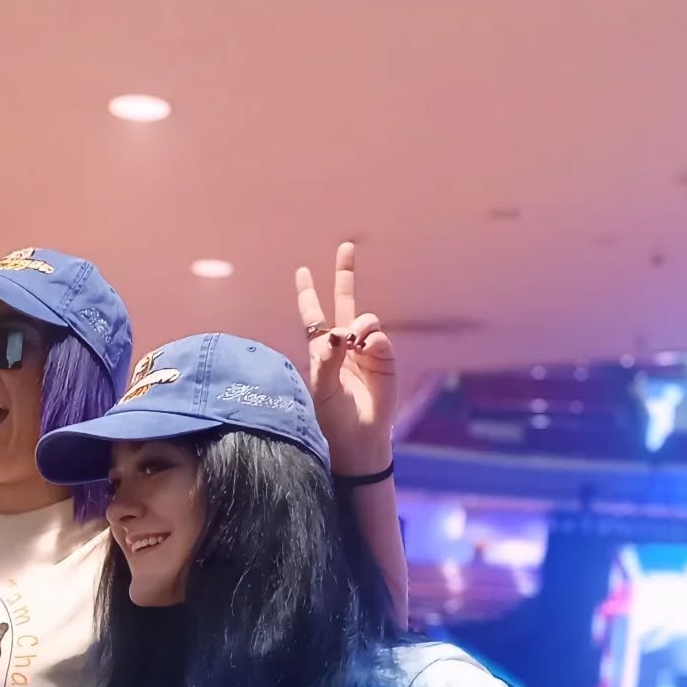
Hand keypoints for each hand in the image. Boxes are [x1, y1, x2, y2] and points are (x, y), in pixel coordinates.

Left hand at [295, 242, 397, 475]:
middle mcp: (345, 346)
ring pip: (364, 320)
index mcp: (322, 351)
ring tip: (355, 342)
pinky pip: (379, 338)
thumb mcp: (321, 389)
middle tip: (346, 246)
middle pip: (345, 302)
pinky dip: (372, 339)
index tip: (302, 271)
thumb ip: (327, 359)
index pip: (314, 317)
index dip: (308, 294)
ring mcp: (366, 351)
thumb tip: (338, 332)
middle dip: (345, 275)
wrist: (358, 440)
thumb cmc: (332, 419)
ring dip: (359, 324)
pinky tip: (366, 347)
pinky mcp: (384, 360)